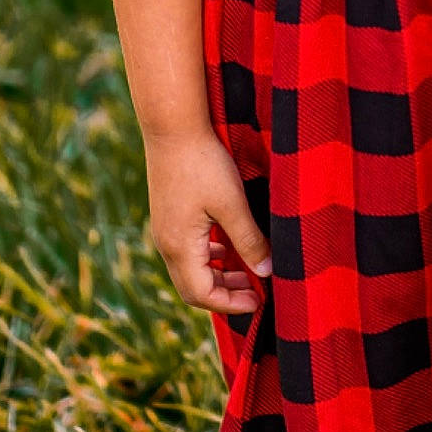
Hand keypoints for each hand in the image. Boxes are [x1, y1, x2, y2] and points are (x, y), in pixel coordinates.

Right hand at [142, 127, 271, 314]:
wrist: (173, 128)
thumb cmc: (204, 163)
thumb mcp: (233, 203)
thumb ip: (249, 240)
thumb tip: (267, 272)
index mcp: (180, 247)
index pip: (202, 295)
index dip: (231, 304)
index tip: (259, 302)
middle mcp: (167, 244)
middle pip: (193, 288)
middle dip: (225, 295)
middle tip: (257, 293)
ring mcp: (165, 230)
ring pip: (190, 269)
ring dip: (218, 276)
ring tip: (248, 272)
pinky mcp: (168, 216)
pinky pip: (187, 251)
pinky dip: (209, 257)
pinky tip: (226, 248)